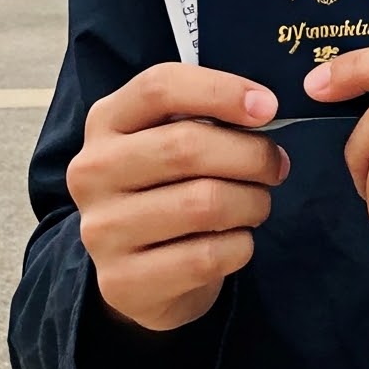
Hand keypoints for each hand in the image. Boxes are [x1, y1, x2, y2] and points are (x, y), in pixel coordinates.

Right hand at [68, 64, 288, 332]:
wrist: (139, 273)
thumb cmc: (168, 188)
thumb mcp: (172, 140)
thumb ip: (207, 117)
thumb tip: (261, 108)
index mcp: (105, 121)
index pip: (160, 87)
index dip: (221, 90)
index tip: (268, 106)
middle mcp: (92, 171)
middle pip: (187, 146)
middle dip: (251, 155)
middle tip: (276, 166)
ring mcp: (102, 230)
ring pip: (203, 204)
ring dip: (252, 202)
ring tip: (257, 204)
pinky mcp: (122, 282)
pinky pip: (206, 256)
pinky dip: (240, 246)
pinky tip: (237, 241)